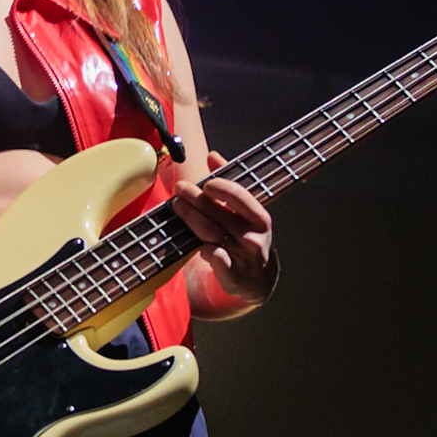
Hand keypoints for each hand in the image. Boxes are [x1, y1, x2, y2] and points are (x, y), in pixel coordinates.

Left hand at [173, 151, 276, 310]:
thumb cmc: (246, 237)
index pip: (240, 196)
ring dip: (192, 218)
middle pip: (220, 213)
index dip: (220, 186)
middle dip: (197, 199)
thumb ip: (229, 183)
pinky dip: (205, 249)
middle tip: (180, 188)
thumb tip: (213, 156)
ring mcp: (242, 256)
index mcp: (259, 217)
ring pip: (212, 233)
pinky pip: (215, 258)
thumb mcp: (245, 211)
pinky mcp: (232, 274)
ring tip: (177, 206)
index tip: (204, 183)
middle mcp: (253, 235)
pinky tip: (195, 242)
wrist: (257, 280)